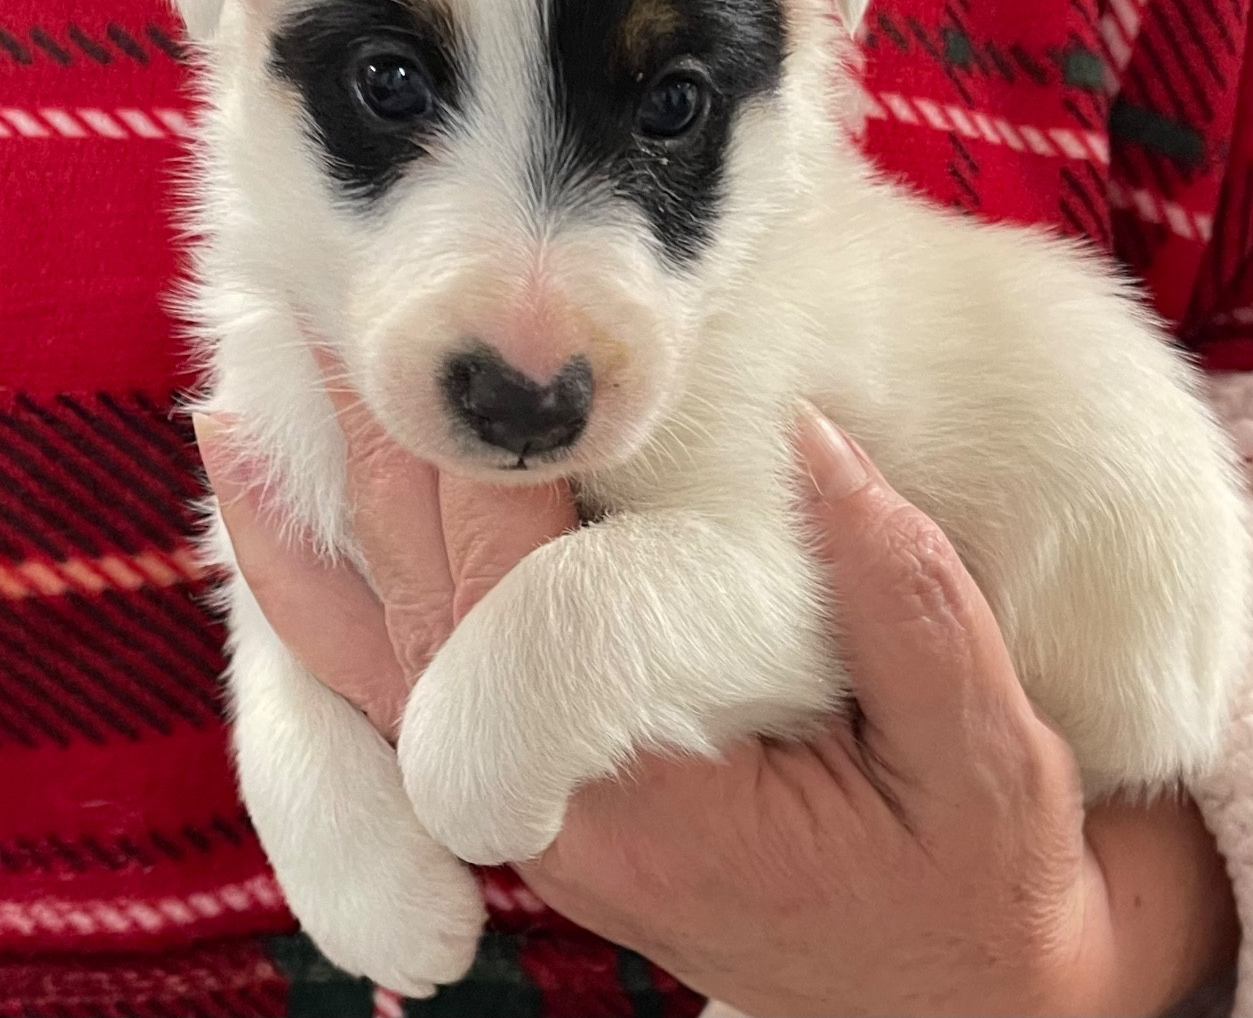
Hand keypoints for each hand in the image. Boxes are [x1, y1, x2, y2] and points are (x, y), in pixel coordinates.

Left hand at [195, 387, 1237, 1016]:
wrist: (951, 995)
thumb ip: (906, 603)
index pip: (518, 610)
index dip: (485, 474)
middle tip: (339, 318)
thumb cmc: (971, 887)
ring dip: (312, 530)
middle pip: (417, 614)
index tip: (469, 342)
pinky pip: (393, 688)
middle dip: (376, 465)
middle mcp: (549, 810)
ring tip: (250, 407)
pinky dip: (329, 604)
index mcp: (645, 802)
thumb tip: (814, 441)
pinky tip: (297, 527)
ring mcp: (525, 805)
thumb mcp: (986, 762)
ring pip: (371, 661)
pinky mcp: (532, 785)